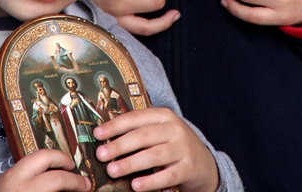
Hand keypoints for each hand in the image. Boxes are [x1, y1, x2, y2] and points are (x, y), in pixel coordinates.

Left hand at [0, 150, 89, 191]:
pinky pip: (22, 167)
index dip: (76, 182)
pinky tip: (43, 179)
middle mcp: (15, 179)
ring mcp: (6, 177)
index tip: (86, 186)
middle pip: (44, 156)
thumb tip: (72, 191)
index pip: (57, 179)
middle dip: (62, 159)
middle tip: (74, 169)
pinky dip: (36, 168)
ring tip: (60, 172)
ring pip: (31, 158)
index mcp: (26, 190)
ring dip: (49, 161)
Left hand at [93, 108, 217, 191]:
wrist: (204, 163)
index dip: (115, 125)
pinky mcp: (189, 168)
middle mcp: (174, 129)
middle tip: (101, 155)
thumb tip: (107, 139)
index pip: (136, 118)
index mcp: (163, 116)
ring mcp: (183, 148)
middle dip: (119, 145)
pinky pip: (167, 175)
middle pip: (143, 136)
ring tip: (113, 170)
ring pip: (153, 155)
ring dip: (131, 163)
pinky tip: (136, 186)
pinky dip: (150, 181)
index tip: (98, 134)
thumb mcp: (160, 132)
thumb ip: (139, 132)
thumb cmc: (173, 145)